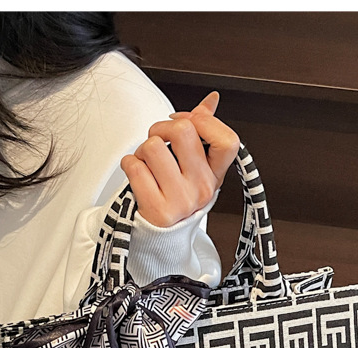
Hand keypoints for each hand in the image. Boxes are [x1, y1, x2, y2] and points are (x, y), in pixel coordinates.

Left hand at [120, 91, 239, 227]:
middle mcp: (202, 188)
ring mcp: (181, 200)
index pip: (228, 140)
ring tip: (146, 164)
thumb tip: (211, 100)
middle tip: (158, 143)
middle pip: (183, 130)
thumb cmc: (175, 197)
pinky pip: (134, 167)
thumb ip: (203, 132)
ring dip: (141, 150)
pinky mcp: (157, 210)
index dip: (204, 121)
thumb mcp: (196, 168)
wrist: (161, 237)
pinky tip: (137, 175)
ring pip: (153, 146)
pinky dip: (129, 164)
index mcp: (215, 175)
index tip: (186, 122)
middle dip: (161, 129)